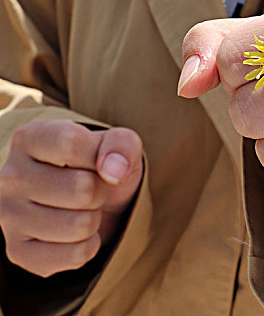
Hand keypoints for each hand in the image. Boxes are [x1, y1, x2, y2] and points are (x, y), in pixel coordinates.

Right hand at [0, 119, 142, 276]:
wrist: (88, 200)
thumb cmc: (100, 165)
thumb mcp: (118, 144)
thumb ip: (122, 144)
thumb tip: (114, 170)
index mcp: (30, 139)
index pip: (70, 144)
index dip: (101, 156)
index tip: (101, 162)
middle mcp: (10, 176)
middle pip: (82, 190)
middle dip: (101, 192)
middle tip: (91, 189)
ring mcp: (9, 216)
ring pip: (80, 226)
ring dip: (94, 220)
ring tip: (82, 208)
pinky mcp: (17, 251)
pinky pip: (75, 256)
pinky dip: (89, 247)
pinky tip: (75, 233)